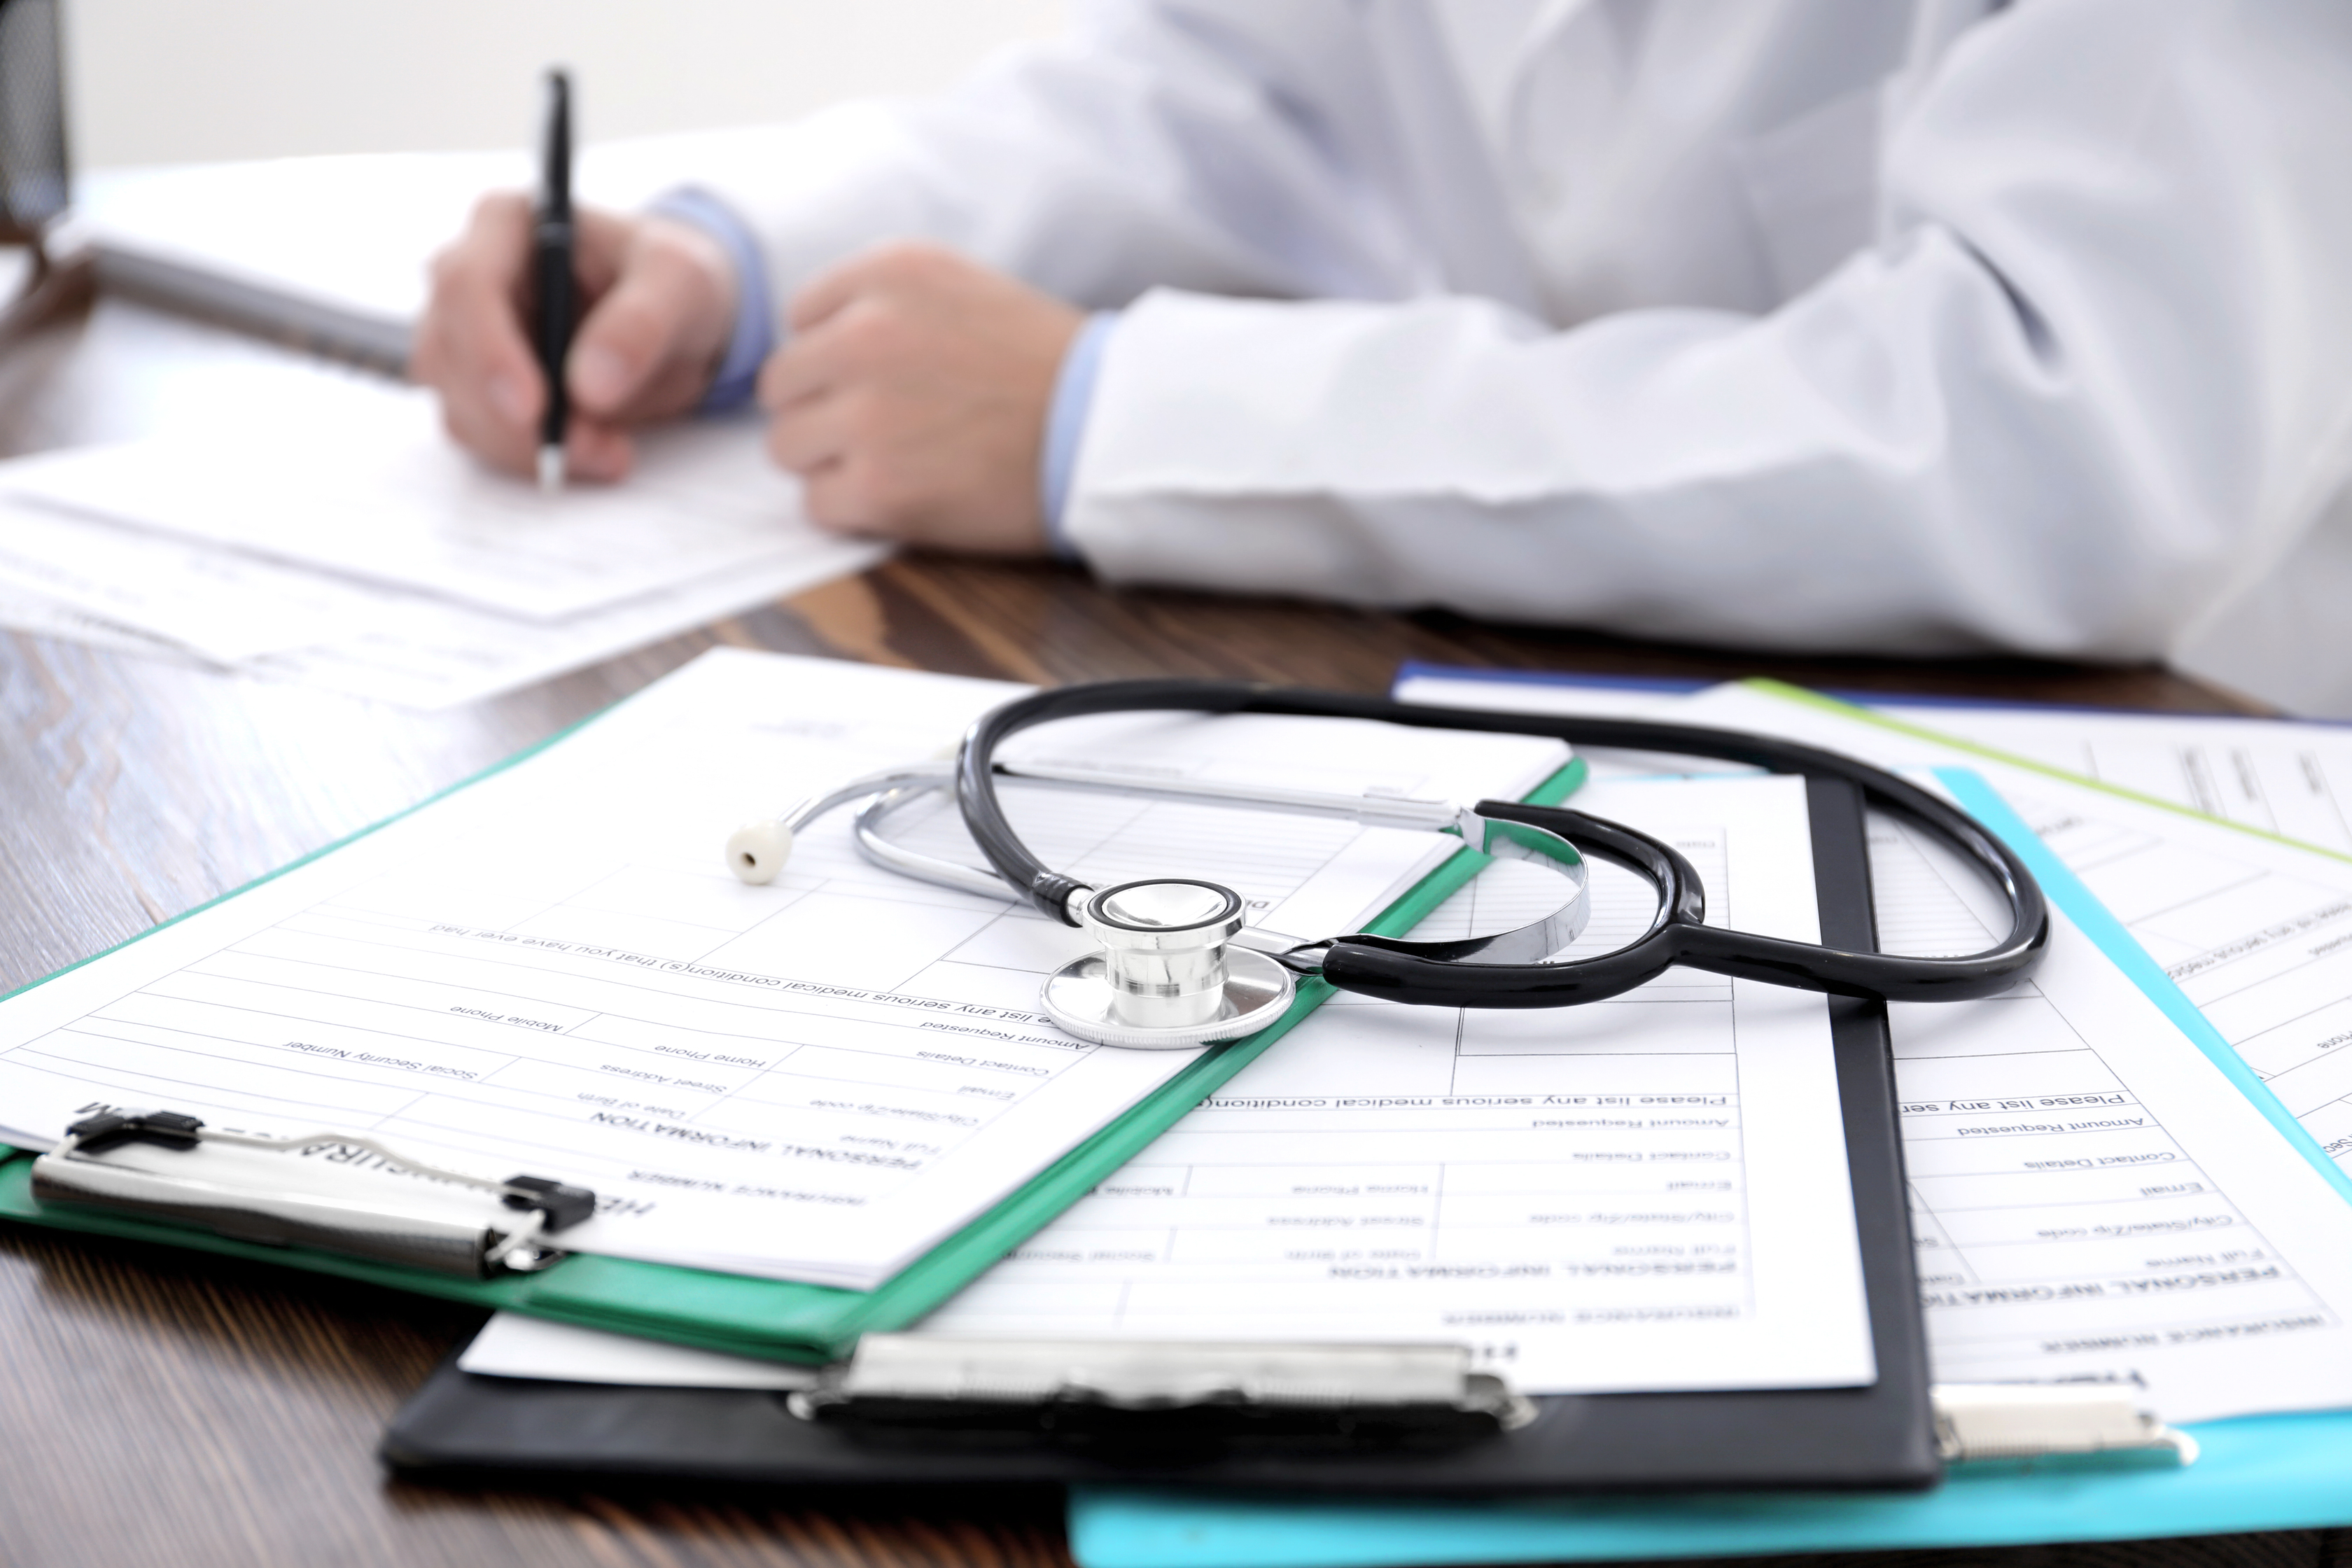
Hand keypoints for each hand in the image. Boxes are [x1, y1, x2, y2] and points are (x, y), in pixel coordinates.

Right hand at [411, 192, 736, 481]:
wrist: (679, 318)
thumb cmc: (673, 280)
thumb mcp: (682, 284)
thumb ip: (641, 324)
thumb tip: (590, 387)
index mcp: (506, 223)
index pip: (466, 283)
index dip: (489, 351)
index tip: (533, 409)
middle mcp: (470, 276)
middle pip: (450, 354)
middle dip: (517, 420)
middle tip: (594, 449)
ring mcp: (467, 336)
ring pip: (460, 406)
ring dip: (527, 447)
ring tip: (610, 452)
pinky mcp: (480, 388)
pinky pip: (483, 436)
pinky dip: (531, 457)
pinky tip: (592, 453)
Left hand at [760, 243, 1082, 552]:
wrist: (1115, 431)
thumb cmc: (1051, 369)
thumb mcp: (963, 290)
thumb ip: (884, 304)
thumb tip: (812, 347)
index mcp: (887, 273)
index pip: (800, 319)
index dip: (835, 359)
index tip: (883, 380)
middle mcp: (864, 334)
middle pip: (784, 386)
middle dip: (824, 411)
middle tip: (887, 431)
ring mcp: (866, 415)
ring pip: (788, 448)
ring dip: (833, 463)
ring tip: (902, 464)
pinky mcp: (878, 489)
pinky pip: (816, 506)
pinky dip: (855, 511)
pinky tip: (911, 497)